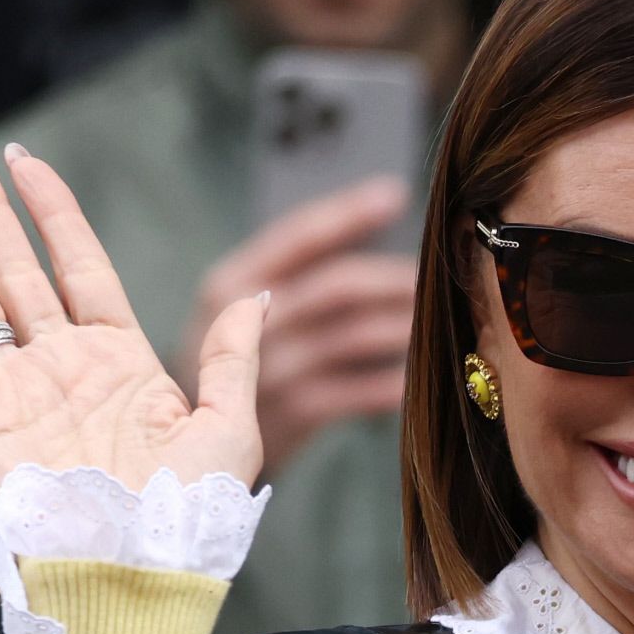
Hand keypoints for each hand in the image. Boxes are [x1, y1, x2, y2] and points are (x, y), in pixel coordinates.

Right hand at [0, 139, 265, 494]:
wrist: (137, 576)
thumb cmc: (188, 516)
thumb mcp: (231, 427)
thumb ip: (234, 357)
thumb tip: (259, 295)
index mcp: (123, 362)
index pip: (81, 265)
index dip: (54, 212)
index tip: (27, 164)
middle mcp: (67, 366)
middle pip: (20, 267)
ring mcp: (23, 389)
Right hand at [180, 178, 414, 472]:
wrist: (197, 440)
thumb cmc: (236, 357)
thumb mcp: (241, 307)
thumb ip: (294, 272)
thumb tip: (377, 223)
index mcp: (231, 283)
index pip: (299, 236)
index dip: (350, 212)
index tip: (396, 193)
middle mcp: (247, 324)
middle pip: (337, 286)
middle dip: (393, 277)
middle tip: (436, 271)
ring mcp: (272, 372)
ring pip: (356, 336)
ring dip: (404, 323)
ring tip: (436, 314)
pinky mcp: (295, 415)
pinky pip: (362, 391)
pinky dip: (397, 379)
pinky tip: (421, 372)